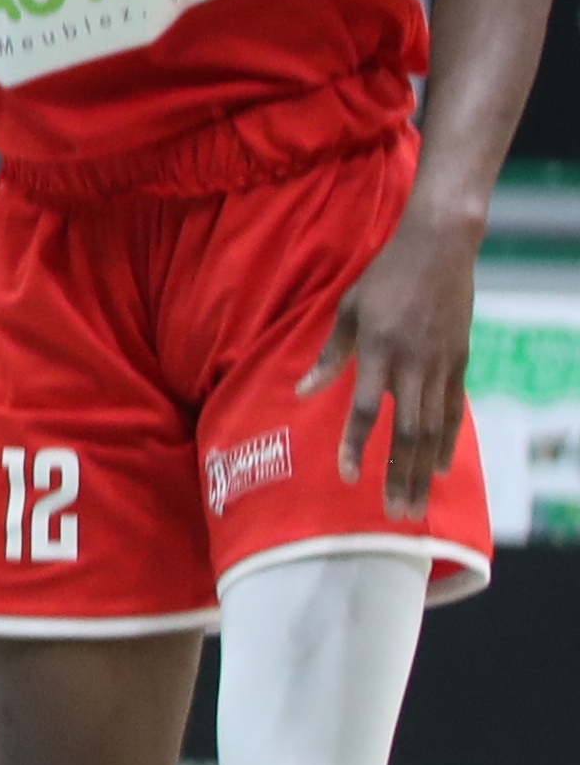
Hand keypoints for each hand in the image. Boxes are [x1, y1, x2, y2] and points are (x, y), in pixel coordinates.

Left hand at [306, 218, 476, 517]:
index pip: (366, 409)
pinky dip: (448, 443)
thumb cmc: (384, 277)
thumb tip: (304, 392)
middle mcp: (413, 364)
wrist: (439, 250)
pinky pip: (454, 412)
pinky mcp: (460, 363)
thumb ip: (329, 355)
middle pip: (407, 432)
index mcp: (379, 350)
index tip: (347, 476)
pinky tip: (441, 469)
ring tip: (416, 506)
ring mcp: (441, 366)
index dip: (355, 445)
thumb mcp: (348, 310)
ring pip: (434, 430)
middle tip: (395, 514)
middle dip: (400, 475)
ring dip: (425, 471)